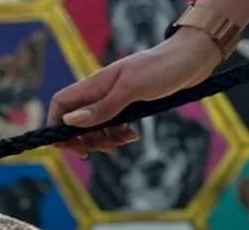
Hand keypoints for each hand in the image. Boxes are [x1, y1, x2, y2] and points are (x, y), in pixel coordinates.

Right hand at [46, 27, 222, 157]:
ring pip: (95, 127)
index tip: (67, 144)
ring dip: (103, 140)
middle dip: (84, 139)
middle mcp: (100, 92)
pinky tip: (133, 136)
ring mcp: (114, 99)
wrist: (192, 59)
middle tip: (99, 150)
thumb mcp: (130, 90)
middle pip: (76, 121)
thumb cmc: (161, 69)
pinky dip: (119, 135)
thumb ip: (101, 108)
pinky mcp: (129, 106)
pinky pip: (114, 126)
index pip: (61, 104)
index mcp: (94, 85)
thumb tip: (70, 122)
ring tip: (122, 143)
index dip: (57, 125)